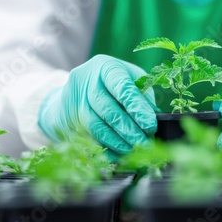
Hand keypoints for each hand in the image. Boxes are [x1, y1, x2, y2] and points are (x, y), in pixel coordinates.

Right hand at [38, 55, 157, 160]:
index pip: (122, 88)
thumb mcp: (131, 80)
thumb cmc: (114, 84)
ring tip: (134, 151)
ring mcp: (73, 101)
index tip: (151, 126)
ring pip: (96, 127)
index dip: (137, 108)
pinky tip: (120, 154)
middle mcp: (86, 81)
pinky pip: (87, 139)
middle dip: (129, 130)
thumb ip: (143, 97)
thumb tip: (155, 120)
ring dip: (117, 143)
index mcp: (106, 67)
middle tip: (145, 144)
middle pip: (108, 110)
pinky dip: (106, 149)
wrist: (76, 89)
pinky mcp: (66, 120)